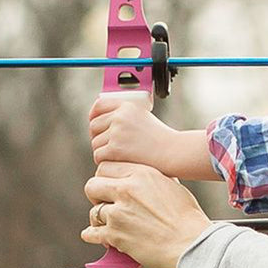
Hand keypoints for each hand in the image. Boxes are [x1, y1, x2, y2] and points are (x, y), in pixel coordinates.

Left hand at [82, 162, 212, 267]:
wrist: (191, 243)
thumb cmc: (188, 217)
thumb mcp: (173, 186)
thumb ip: (153, 179)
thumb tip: (144, 179)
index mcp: (142, 173)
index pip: (106, 166)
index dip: (106, 177)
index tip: (110, 185)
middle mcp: (127, 190)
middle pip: (92, 185)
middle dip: (97, 195)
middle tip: (104, 202)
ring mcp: (119, 213)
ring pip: (93, 211)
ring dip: (98, 217)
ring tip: (107, 222)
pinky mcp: (115, 235)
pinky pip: (91, 233)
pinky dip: (92, 235)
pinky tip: (96, 235)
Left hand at [89, 97, 213, 178]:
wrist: (173, 151)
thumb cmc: (161, 139)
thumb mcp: (144, 118)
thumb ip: (125, 117)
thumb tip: (103, 122)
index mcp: (127, 106)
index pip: (100, 105)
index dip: (93, 114)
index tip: (93, 121)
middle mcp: (120, 117)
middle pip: (94, 126)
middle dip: (97, 136)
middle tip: (106, 145)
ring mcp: (117, 132)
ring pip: (95, 143)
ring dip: (103, 151)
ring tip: (118, 155)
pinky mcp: (115, 149)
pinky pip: (98, 155)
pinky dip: (105, 161)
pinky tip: (117, 162)